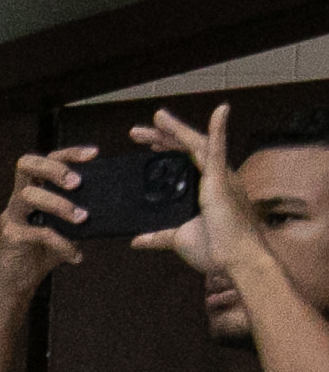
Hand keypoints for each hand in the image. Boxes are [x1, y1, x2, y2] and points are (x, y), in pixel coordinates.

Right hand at [0, 142, 95, 289]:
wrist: (16, 284)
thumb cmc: (42, 253)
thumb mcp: (65, 229)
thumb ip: (77, 214)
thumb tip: (109, 204)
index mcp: (32, 192)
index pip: (46, 160)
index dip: (68, 153)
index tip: (94, 154)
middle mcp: (18, 200)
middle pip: (26, 165)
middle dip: (55, 169)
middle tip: (77, 183)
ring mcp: (12, 218)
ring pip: (29, 196)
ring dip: (59, 205)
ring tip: (81, 217)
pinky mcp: (11, 238)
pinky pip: (39, 234)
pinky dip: (62, 244)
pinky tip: (76, 256)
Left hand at [135, 106, 268, 294]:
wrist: (235, 261)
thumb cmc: (216, 251)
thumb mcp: (179, 239)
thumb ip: (159, 236)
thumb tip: (138, 240)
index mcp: (205, 190)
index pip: (183, 162)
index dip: (165, 150)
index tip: (148, 145)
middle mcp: (215, 179)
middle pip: (186, 149)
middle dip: (162, 138)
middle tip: (136, 132)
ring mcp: (220, 178)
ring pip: (196, 145)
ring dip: (175, 130)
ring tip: (156, 118)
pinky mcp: (221, 182)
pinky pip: (219, 151)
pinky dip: (219, 129)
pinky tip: (221, 110)